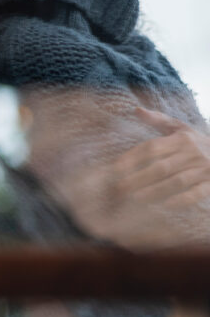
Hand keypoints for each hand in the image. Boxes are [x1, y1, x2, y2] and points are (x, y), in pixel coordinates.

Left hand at [71, 108, 209, 248]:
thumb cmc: (196, 141)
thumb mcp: (180, 127)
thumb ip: (158, 120)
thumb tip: (136, 110)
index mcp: (180, 139)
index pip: (152, 148)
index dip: (133, 157)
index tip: (115, 168)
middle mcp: (191, 153)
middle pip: (161, 167)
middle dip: (138, 178)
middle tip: (119, 188)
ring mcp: (203, 169)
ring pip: (176, 181)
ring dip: (154, 191)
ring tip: (135, 199)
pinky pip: (196, 193)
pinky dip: (180, 200)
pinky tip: (164, 206)